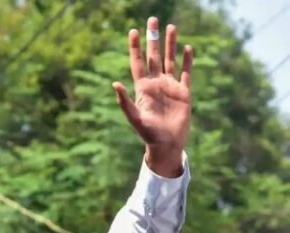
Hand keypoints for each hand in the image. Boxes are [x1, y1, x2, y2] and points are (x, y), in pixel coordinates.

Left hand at [113, 17, 192, 177]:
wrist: (166, 145)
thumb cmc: (148, 134)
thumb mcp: (134, 118)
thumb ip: (125, 102)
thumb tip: (115, 84)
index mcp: (142, 88)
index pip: (138, 62)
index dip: (135, 47)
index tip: (132, 31)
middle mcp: (156, 84)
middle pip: (154, 56)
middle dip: (153, 38)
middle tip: (153, 19)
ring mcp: (170, 86)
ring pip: (170, 60)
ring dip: (171, 44)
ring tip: (171, 27)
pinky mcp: (184, 92)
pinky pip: (185, 73)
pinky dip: (186, 61)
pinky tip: (187, 48)